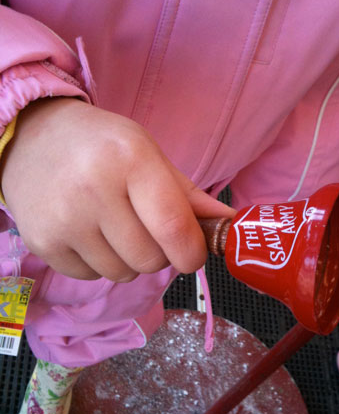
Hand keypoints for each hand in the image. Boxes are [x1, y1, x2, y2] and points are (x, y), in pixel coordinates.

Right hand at [1, 98, 234, 280]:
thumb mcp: (148, 154)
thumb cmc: (102, 145)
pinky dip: (99, 263)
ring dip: (128, 260)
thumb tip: (229, 224)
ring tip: (114, 227)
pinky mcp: (43, 243)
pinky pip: (91, 277)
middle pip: (149, 259)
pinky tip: (89, 232)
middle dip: (159, 253)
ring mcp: (64, 219)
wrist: (34, 136)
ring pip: (122, 273)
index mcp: (130, 160)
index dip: (192, 252)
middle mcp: (93, 189)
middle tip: (146, 229)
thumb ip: (188, 194)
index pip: (173, 226)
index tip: (193, 254)